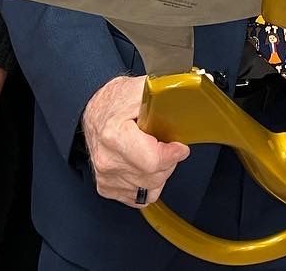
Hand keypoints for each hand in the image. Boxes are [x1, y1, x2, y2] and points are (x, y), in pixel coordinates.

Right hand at [81, 76, 189, 207]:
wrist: (94, 109)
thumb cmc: (115, 99)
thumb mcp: (141, 89)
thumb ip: (166, 94)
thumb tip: (191, 91)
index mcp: (114, 136)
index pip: (153, 161)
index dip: (172, 153)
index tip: (179, 146)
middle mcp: (107, 160)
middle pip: (154, 176)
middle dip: (168, 161)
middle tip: (166, 145)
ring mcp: (105, 176)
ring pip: (150, 189)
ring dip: (158, 173)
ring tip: (153, 153)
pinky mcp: (105, 186)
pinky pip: (138, 197)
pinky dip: (146, 183)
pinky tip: (144, 166)